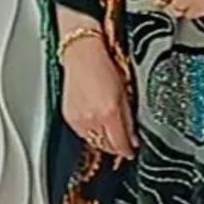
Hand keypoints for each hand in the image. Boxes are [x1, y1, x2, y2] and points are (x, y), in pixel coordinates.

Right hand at [61, 36, 138, 159]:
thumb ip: (129, 119)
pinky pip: (83, 134)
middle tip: (123, 142)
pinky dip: (91, 132)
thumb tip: (133, 139)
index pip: (120, 144)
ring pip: (94, 142)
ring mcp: (79, 120)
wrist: (82, 54)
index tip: (132, 150)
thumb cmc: (104, 66)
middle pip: (107, 147)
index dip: (128, 150)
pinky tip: (96, 122)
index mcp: (109, 112)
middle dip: (116, 146)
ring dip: (104, 140)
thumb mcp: (125, 93)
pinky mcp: (69, 117)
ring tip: (110, 132)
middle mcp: (92, 119)